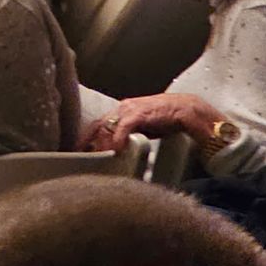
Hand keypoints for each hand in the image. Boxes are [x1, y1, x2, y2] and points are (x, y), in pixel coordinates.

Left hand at [80, 92, 221, 151]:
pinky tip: (116, 149)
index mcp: (122, 111)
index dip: (87, 137)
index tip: (79, 150)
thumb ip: (130, 134)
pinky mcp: (140, 113)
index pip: (99, 124)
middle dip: (89, 140)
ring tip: (98, 156)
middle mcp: (122, 108)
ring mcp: (130, 109)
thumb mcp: (143, 128)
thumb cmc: (165, 118)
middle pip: (99, 124)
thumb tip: (118, 148)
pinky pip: (124, 126)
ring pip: (108, 125)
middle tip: (81, 155)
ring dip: (102, 142)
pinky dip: (118, 138)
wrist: (185, 109)